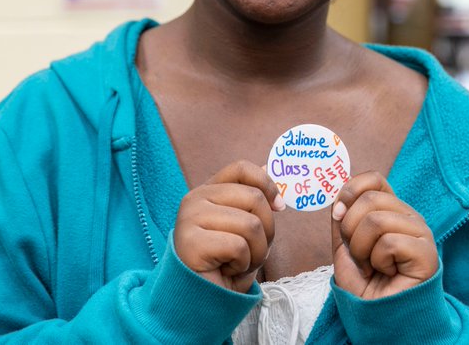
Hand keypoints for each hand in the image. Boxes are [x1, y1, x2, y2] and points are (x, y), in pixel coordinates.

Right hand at [173, 160, 285, 292]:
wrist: (202, 301)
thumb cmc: (225, 264)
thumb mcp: (244, 226)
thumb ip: (251, 198)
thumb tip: (268, 166)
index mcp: (207, 191)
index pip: (241, 168)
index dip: (267, 184)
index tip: (279, 206)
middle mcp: (194, 199)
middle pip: (255, 198)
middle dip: (267, 231)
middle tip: (251, 251)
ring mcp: (189, 219)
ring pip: (251, 225)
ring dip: (257, 252)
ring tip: (238, 263)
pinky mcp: (191, 242)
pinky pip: (239, 246)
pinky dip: (243, 264)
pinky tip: (226, 270)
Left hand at [331, 171, 437, 299]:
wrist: (378, 315)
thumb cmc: (365, 283)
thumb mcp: (344, 245)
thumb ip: (343, 218)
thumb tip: (340, 198)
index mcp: (391, 209)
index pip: (374, 179)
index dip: (350, 192)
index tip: (339, 216)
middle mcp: (409, 216)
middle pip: (370, 199)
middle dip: (351, 231)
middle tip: (359, 255)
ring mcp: (421, 233)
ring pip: (376, 221)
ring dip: (362, 250)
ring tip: (373, 267)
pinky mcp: (427, 253)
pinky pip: (389, 243)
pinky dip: (379, 262)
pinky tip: (388, 273)